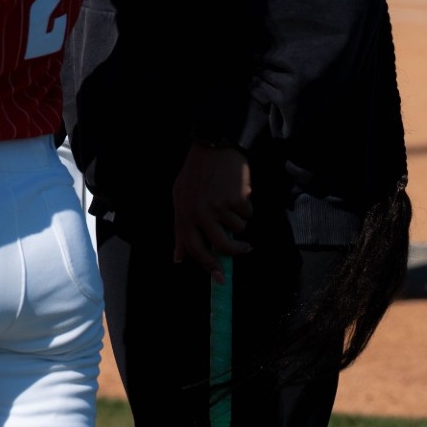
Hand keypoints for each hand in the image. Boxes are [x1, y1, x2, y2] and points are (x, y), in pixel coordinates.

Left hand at [172, 142, 252, 282]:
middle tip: (245, 248)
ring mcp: (218, 207)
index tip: (220, 279)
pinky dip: (246, 205)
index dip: (208, 266)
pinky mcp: (236, 199)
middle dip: (236, 251)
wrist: (213, 147)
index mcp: (183, 214)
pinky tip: (237, 190)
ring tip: (231, 200)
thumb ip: (180, 230)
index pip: (194, 248)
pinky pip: (248, 213)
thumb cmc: (195, 174)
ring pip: (238, 228)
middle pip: (221, 246)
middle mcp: (199, 213)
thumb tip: (178, 258)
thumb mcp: (180, 199)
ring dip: (239, 218)